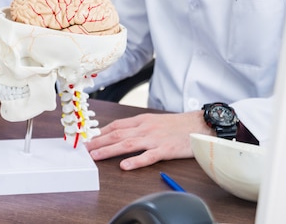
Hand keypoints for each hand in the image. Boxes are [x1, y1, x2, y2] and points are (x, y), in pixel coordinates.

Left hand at [84, 111, 212, 169]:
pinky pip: (148, 156)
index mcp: (142, 120)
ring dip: (109, 150)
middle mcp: (145, 128)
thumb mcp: (155, 121)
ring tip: (96, 156)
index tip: (87, 138)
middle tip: (84, 149)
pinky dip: (135, 161)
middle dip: (98, 141)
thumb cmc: (178, 125)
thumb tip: (121, 133)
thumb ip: (139, 127)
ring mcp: (155, 139)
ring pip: (128, 144)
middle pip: (117, 134)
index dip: (100, 132)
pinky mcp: (166, 150)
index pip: (116, 125)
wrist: (201, 125)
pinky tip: (124, 166)